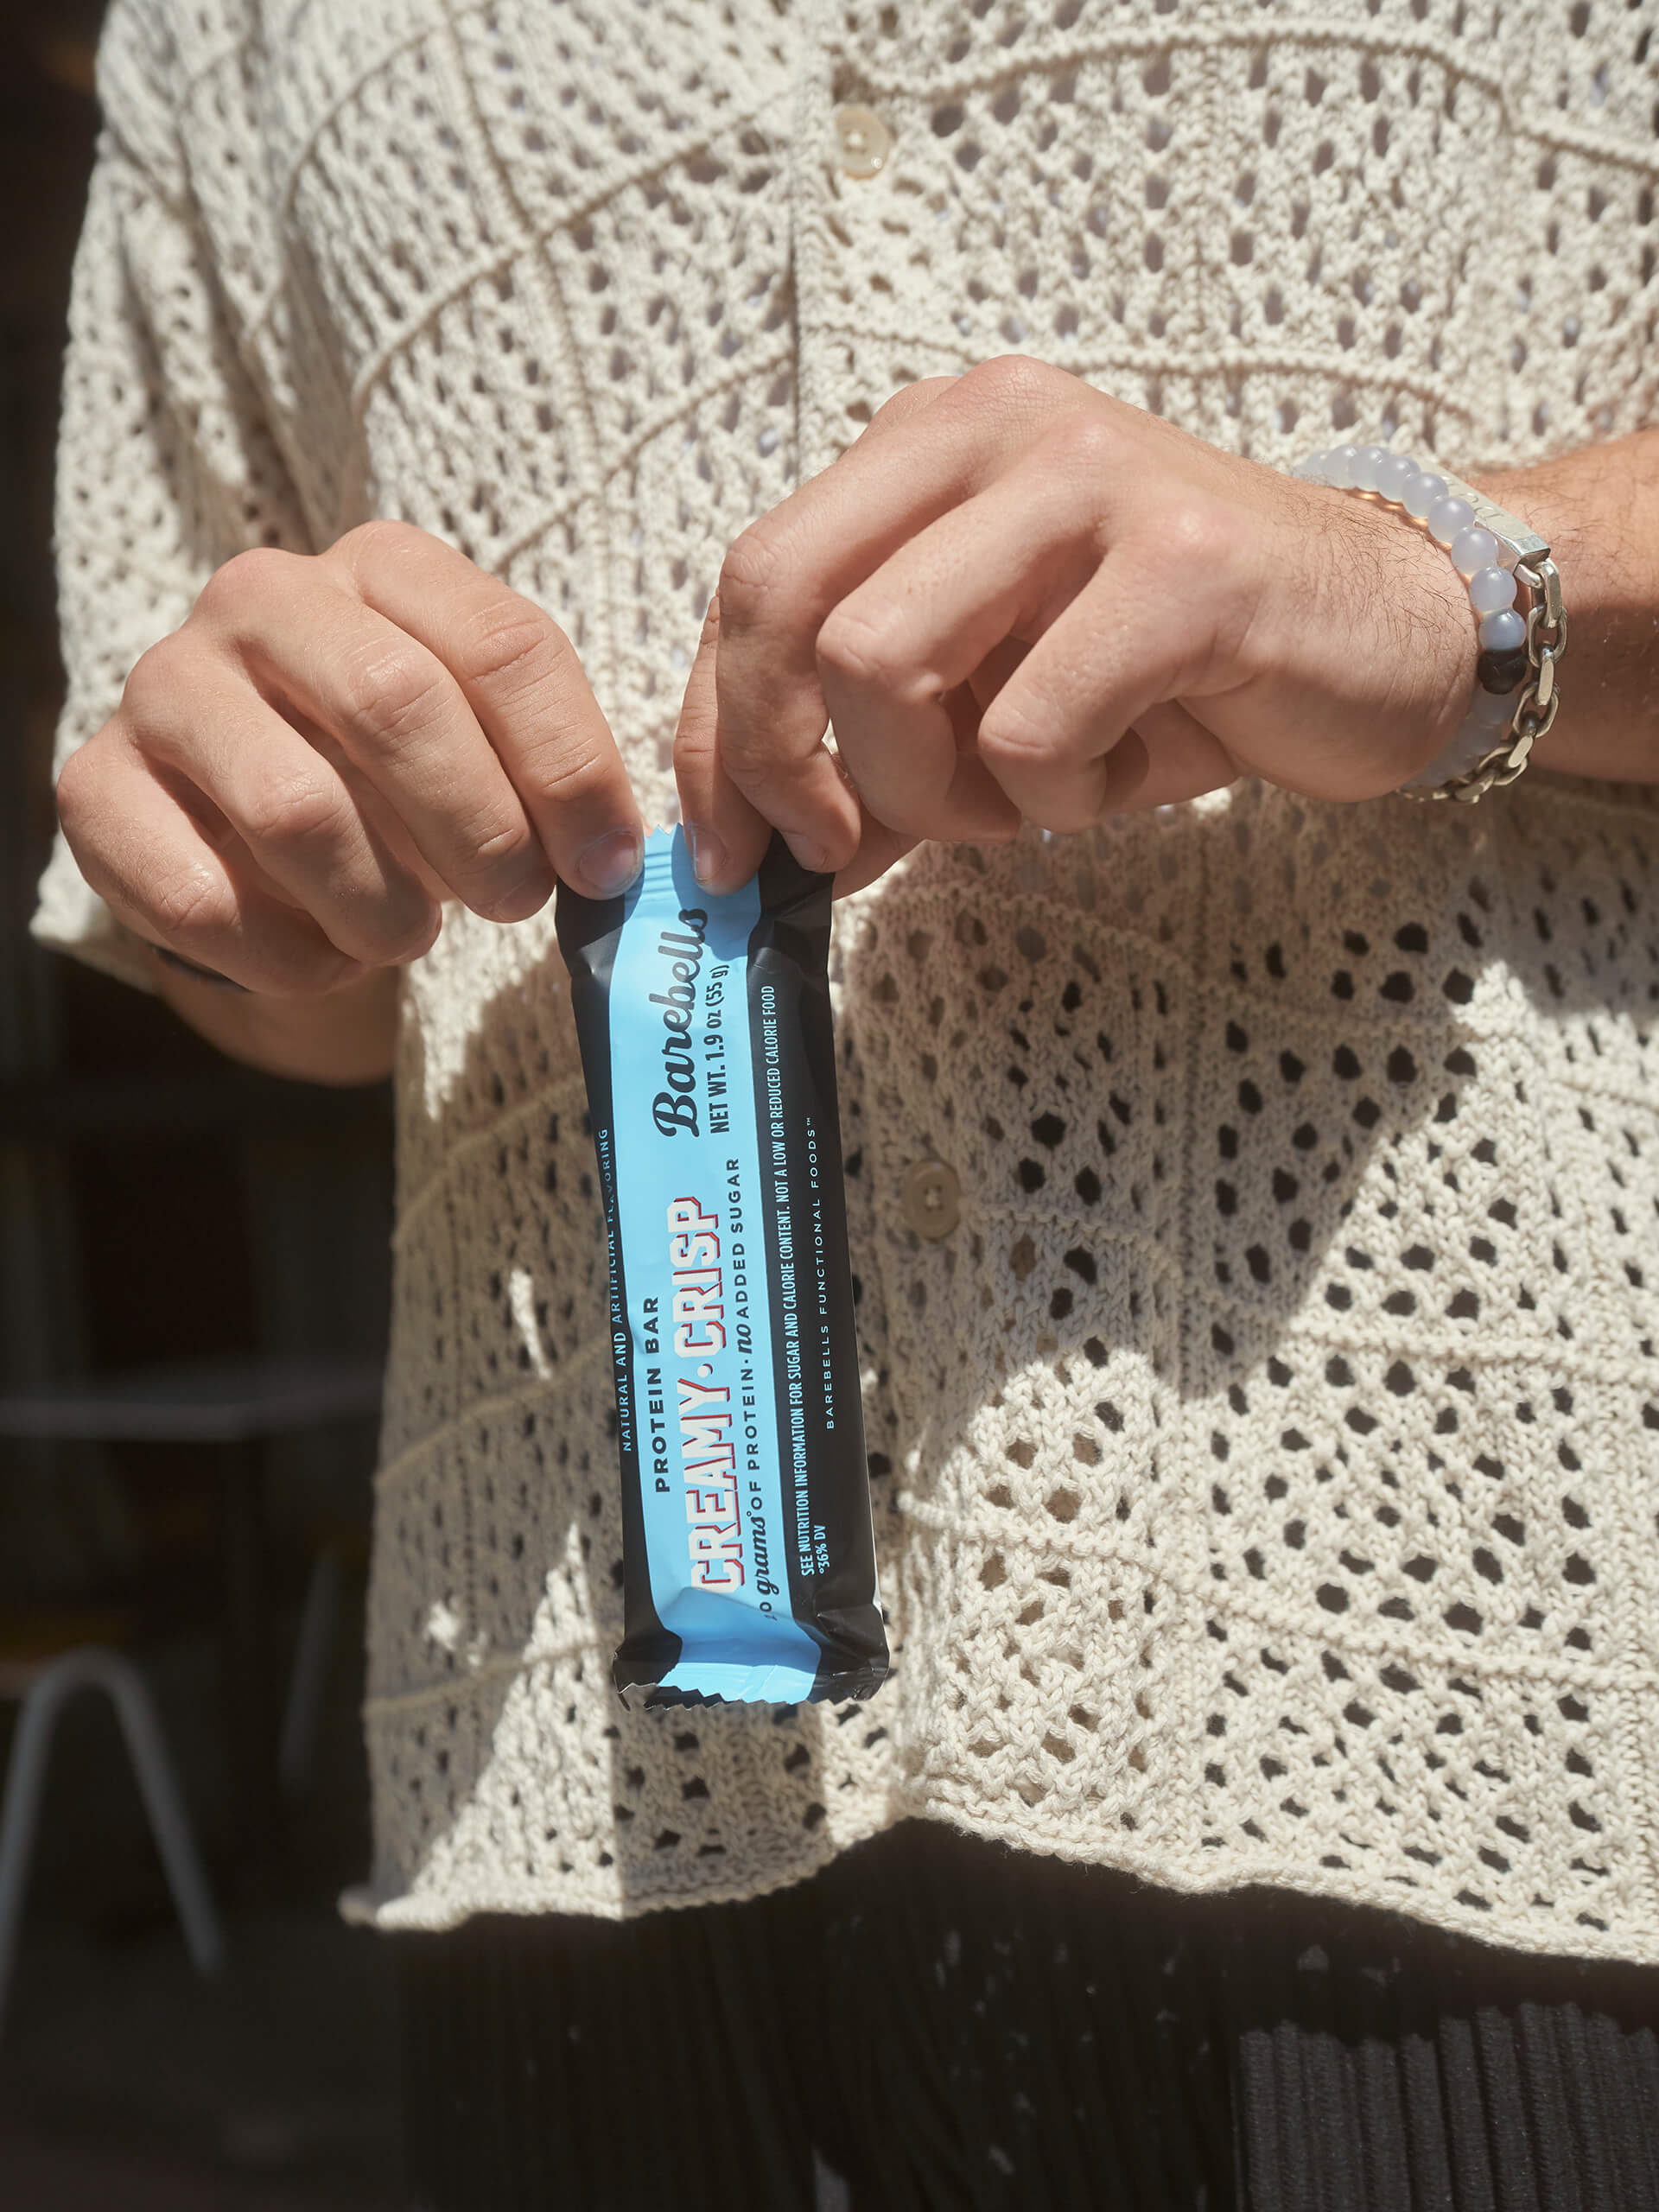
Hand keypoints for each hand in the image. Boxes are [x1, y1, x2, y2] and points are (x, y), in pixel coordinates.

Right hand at [57, 522, 643, 993]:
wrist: (247, 829)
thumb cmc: (396, 782)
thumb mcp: (485, 746)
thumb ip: (552, 777)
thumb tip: (611, 859)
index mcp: (381, 568)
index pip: (502, 644)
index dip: (570, 768)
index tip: (606, 865)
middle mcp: (261, 599)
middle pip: (397, 704)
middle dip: (480, 831)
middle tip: (516, 903)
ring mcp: (165, 685)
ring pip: (297, 809)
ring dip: (381, 907)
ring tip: (409, 935)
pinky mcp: (97, 785)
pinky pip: (203, 896)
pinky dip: (289, 957)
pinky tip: (323, 955)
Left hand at [673, 358, 1473, 894]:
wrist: (1393, 634)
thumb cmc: (1180, 673)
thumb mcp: (998, 710)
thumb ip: (879, 760)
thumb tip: (763, 857)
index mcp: (931, 440)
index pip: (754, 576)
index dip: (713, 730)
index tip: (726, 853)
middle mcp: (997, 424)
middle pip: (784, 600)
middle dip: (781, 762)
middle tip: (836, 853)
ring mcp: (1091, 479)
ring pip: (882, 663)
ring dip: (929, 790)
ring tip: (1023, 801)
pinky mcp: (1184, 564)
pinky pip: (1028, 729)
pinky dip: (1052, 802)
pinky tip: (1118, 778)